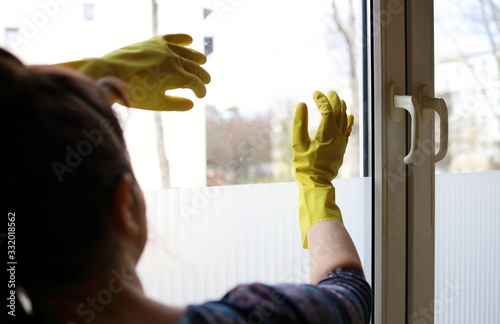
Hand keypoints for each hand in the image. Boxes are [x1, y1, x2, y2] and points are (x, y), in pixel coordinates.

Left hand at [57, 34, 210, 110]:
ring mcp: (163, 49)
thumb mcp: (156, 103)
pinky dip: (181, 38)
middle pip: (194, 67)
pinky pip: (172, 37)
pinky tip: (189, 39)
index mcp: (176, 75)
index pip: (195, 82)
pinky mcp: (152, 42)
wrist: (109, 74)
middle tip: (206, 80)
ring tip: (202, 61)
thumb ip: (176, 104)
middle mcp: (173, 59)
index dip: (201, 90)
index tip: (200, 96)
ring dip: (196, 57)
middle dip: (202, 75)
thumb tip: (191, 104)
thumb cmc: (133, 93)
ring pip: (186, 52)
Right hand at [292, 90, 353, 247]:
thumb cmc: (305, 166)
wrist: (316, 183)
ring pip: (345, 120)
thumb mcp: (297, 144)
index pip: (327, 110)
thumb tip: (301, 104)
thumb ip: (299, 123)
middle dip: (334, 100)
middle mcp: (337, 136)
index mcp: (326, 133)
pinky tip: (349, 116)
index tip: (314, 93)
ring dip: (342, 108)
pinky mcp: (342, 148)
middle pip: (339, 112)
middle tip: (328, 92)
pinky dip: (348, 121)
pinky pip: (348, 131)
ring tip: (338, 99)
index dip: (321, 99)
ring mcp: (341, 142)